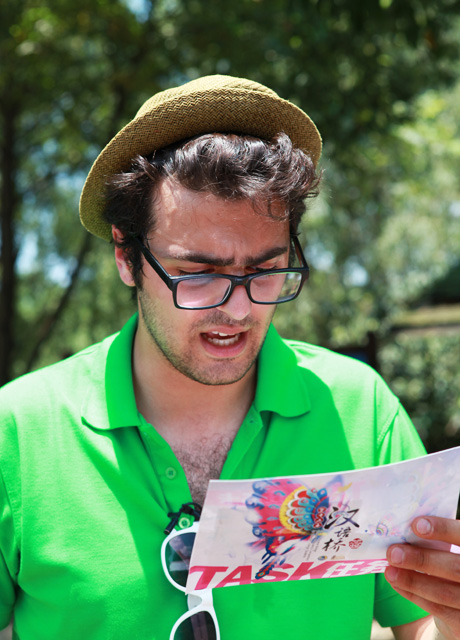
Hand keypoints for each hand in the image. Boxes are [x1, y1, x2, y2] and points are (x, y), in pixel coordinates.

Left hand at [386, 516, 459, 639]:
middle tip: (393, 553)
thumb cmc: (453, 563)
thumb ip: (439, 541)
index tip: (416, 525)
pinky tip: (397, 583)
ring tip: (390, 571)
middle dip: (422, 560)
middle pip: (455, 568)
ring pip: (444, 592)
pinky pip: (437, 609)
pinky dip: (413, 595)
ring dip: (412, 581)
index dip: (443, 529)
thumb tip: (404, 528)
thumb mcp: (453, 549)